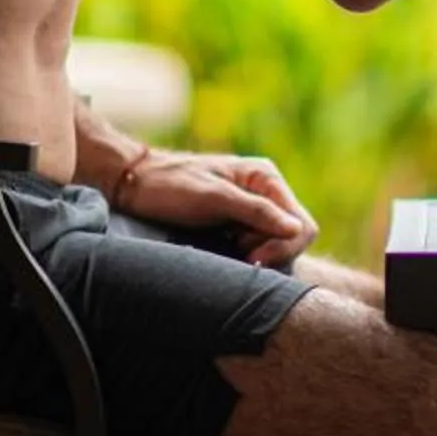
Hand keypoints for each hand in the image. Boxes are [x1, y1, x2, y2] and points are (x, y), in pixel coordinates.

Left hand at [112, 149, 316, 267]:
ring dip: (257, 253)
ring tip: (227, 247)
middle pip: (293, 236)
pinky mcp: (239, 222)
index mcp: (265, 177)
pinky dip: (246, 253)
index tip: (251, 258)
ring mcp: (253, 207)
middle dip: (270, 251)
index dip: (283, 247)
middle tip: (236, 251)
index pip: (300, 224)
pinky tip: (225, 249)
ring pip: (276, 244)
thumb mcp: (214, 198)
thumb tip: (297, 230)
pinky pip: (259, 245)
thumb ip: (257, 212)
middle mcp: (266, 191)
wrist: (136, 184)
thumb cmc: (171, 186)